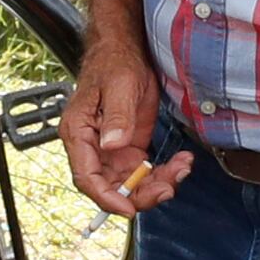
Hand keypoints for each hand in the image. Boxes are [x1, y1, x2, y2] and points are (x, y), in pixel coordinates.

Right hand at [62, 42, 191, 215]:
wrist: (125, 50)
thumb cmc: (114, 63)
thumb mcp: (119, 86)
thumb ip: (117, 116)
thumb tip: (113, 145)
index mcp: (78, 133)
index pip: (87, 176)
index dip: (106, 197)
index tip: (129, 208)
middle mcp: (92, 147)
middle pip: (110, 186)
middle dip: (140, 194)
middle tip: (168, 188)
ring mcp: (111, 150)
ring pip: (130, 184)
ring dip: (156, 184)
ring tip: (181, 169)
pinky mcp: (129, 148)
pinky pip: (144, 172)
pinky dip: (163, 173)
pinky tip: (181, 163)